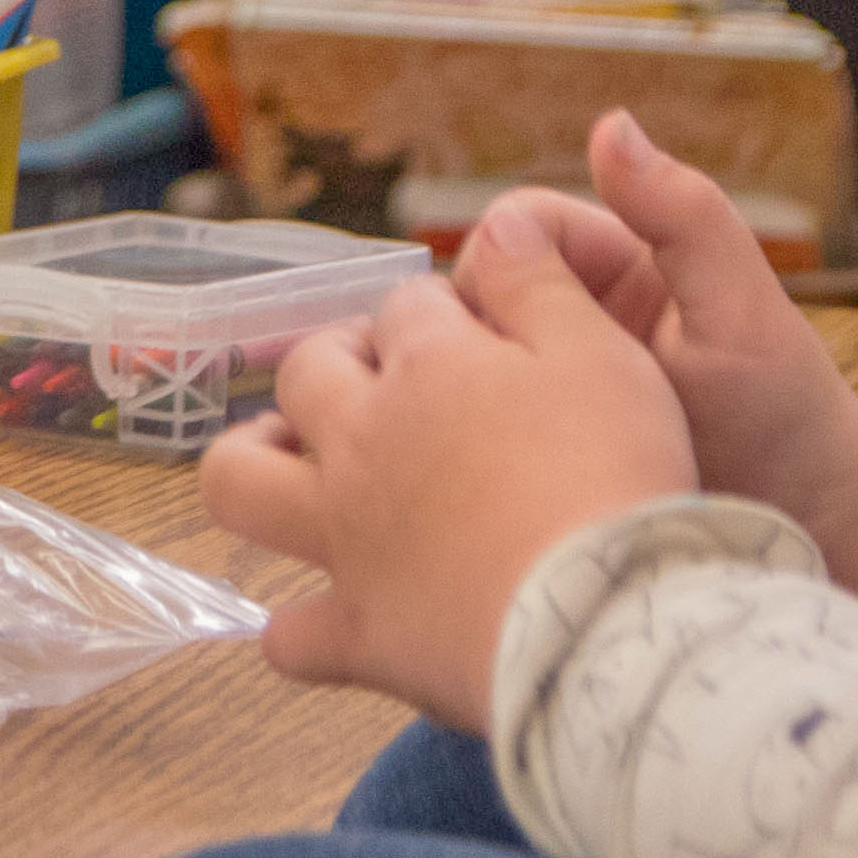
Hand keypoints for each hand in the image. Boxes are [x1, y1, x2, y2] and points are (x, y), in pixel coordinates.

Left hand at [196, 214, 694, 735]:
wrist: (607, 623)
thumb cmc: (615, 478)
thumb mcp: (603, 354)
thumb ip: (540, 282)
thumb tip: (501, 220)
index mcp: (430, 367)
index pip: (408, 305)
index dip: (437, 312)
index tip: (471, 331)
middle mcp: (366, 443)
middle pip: (308, 372)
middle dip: (335, 361)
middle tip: (380, 381)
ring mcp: (346, 540)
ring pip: (241, 483)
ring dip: (253, 462)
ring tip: (289, 462)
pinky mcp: (358, 635)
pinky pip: (291, 638)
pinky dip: (299, 630)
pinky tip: (324, 621)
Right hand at [495, 109, 857, 596]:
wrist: (812, 543)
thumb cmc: (789, 421)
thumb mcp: (741, 312)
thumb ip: (684, 217)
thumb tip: (610, 122)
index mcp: (614, 268)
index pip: (512, 230)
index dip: (499, 263)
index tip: (516, 325)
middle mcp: (575, 322)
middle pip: (475, 296)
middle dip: (474, 335)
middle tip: (497, 398)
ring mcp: (554, 392)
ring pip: (464, 364)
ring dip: (460, 394)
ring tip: (478, 442)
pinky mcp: (535, 456)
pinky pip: (474, 431)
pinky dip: (463, 442)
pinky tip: (471, 473)